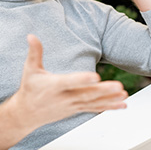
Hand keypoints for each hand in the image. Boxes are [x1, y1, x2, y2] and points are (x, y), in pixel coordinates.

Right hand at [13, 34, 127, 129]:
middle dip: (103, 91)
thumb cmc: (30, 89)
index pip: (69, 82)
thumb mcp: (29, 70)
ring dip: (110, 99)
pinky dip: (109, 107)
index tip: (95, 76)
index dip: (82, 79)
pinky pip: (95, 108)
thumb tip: (31, 35)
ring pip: (93, 102)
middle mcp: (64, 97)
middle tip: (118, 86)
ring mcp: (72, 105)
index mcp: (53, 86)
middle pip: (86, 94)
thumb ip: (34, 52)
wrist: (27, 114)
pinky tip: (122, 104)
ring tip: (123, 94)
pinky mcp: (77, 109)